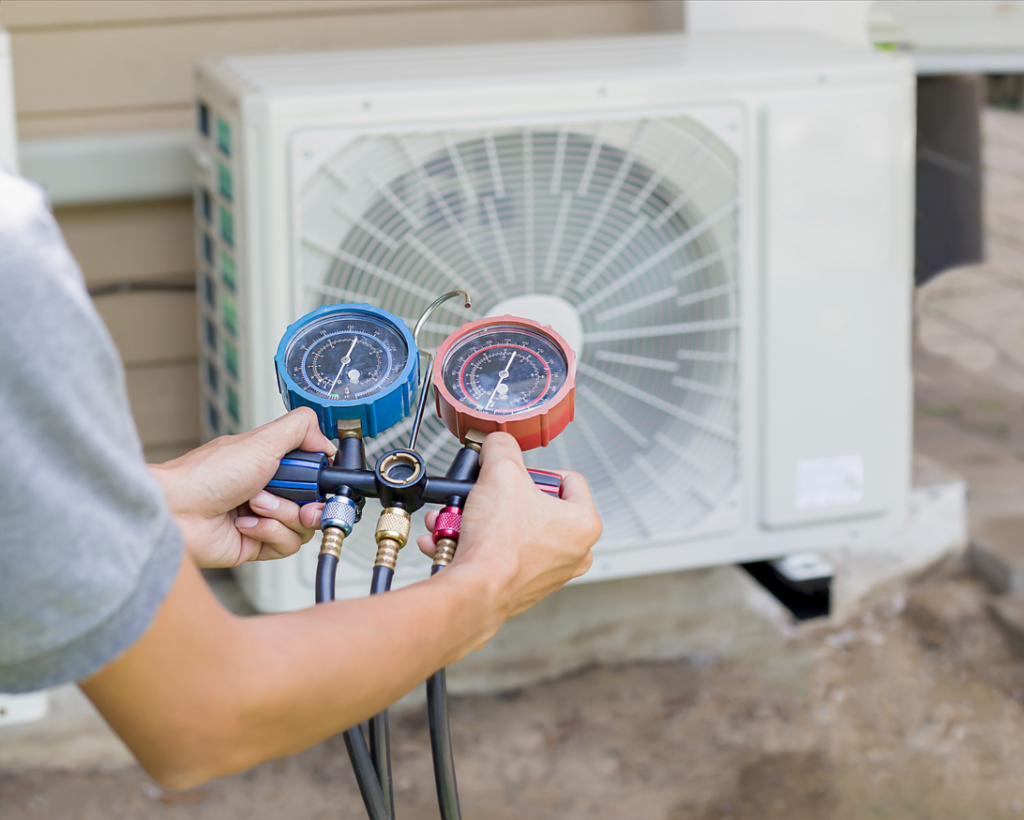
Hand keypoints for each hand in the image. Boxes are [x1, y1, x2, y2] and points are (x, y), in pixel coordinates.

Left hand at [150, 408, 336, 567]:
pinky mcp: (257, 544)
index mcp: (272, 464)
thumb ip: (300, 429)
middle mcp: (271, 491)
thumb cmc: (206, 475)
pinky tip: (245, 523)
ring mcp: (264, 519)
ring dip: (280, 515)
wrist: (175, 511)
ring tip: (254, 505)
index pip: (315, 475)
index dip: (322, 481)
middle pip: (315, 503)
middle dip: (305, 503)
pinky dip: (268, 532)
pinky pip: (286, 545)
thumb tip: (326, 439)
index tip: (321, 482)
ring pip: (303, 527)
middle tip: (295, 499)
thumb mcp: (261, 441)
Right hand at [417, 433, 600, 623]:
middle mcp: (573, 552)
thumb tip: (498, 443)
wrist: (475, 590)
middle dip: (498, 498)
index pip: (568, 479)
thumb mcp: (500, 472)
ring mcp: (548, 573)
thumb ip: (501, 448)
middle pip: (534, 506)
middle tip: (482, 495)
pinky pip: (496, 555)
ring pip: (510, 531)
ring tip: (455, 516)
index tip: (516, 475)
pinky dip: (472, 545)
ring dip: (477, 521)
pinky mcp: (521, 587)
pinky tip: (449, 539)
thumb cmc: (500, 542)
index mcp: (584, 524)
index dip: (536, 470)